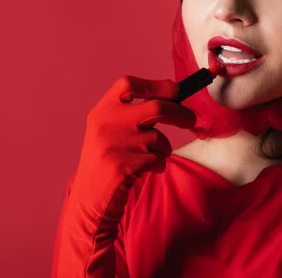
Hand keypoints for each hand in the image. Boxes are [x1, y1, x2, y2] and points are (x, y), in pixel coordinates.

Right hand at [53, 75, 195, 276]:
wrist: (90, 196)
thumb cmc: (108, 159)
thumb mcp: (110, 129)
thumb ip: (132, 111)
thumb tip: (172, 92)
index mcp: (102, 111)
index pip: (128, 84)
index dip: (155, 84)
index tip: (174, 89)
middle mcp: (107, 124)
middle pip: (156, 108)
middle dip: (180, 113)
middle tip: (190, 119)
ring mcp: (115, 144)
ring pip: (159, 138)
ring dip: (163, 148)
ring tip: (150, 157)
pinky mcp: (124, 165)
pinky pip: (157, 159)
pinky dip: (158, 164)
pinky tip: (144, 170)